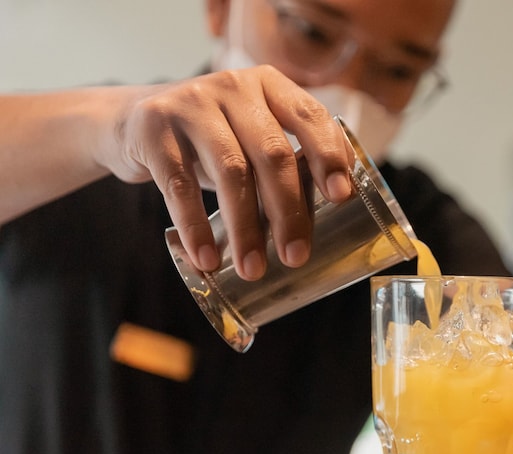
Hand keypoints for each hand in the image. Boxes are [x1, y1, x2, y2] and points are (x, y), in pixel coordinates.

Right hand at [97, 66, 353, 279]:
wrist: (133, 121)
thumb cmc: (215, 139)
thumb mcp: (254, 136)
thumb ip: (291, 160)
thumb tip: (339, 213)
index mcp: (271, 86)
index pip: (310, 117)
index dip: (328, 156)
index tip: (341, 197)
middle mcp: (234, 87)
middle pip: (272, 153)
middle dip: (288, 210)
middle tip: (296, 256)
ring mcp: (192, 104)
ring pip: (231, 171)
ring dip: (245, 228)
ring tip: (252, 269)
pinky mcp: (153, 128)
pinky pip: (179, 185)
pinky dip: (195, 227)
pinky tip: (207, 258)